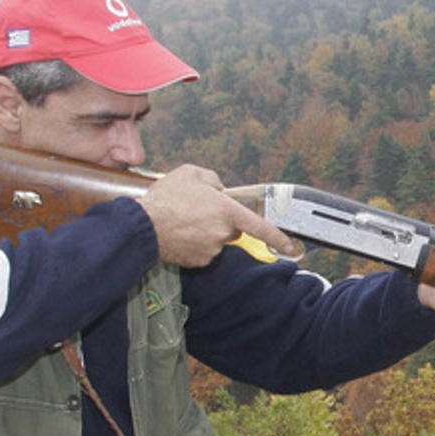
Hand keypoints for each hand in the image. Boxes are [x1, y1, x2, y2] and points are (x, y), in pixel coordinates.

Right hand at [137, 165, 302, 267]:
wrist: (142, 225)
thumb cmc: (165, 198)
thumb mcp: (190, 173)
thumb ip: (212, 179)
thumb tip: (219, 189)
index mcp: (226, 211)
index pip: (260, 227)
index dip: (279, 237)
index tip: (293, 246)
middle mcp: (223, 233)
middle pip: (232, 229)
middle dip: (222, 221)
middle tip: (198, 210)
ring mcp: (211, 250)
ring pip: (216, 240)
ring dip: (206, 232)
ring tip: (183, 220)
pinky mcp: (198, 261)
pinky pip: (203, 251)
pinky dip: (195, 244)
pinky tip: (179, 233)